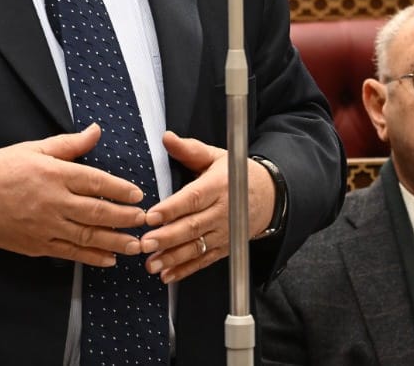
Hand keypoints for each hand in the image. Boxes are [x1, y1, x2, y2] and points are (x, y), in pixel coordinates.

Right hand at [0, 123, 147, 266]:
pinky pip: (70, 253)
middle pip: (98, 212)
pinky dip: (92, 258)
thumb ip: (70, 144)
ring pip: (88, 237)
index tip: (138, 194)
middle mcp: (54, 201)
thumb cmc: (3, 168)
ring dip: (115, 242)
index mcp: (55, 174)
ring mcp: (46, 226)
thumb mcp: (36, 148)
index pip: (96, 182)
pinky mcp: (38, 245)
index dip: (121, 190)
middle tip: (144, 220)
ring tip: (135, 246)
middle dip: (125, 218)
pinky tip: (108, 260)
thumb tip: (96, 131)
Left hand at [138, 131, 275, 283]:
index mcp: (218, 186)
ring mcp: (225, 233)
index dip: (172, 208)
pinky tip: (167, 276)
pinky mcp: (225, 248)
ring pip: (197, 247)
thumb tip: (167, 137)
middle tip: (145, 243)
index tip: (151, 216)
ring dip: (173, 258)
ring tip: (151, 263)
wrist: (268, 196)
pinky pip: (204, 261)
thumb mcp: (215, 156)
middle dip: (168, 237)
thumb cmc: (234, 173)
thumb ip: (189, 149)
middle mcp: (223, 212)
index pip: (193, 198)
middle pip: (193, 226)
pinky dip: (186, 270)